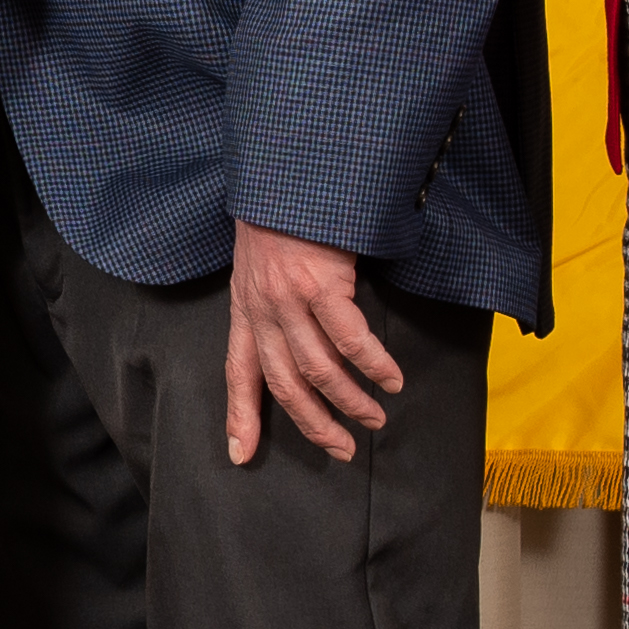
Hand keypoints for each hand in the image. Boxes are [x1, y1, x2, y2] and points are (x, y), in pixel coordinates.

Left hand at [225, 223, 399, 465]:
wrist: (289, 173)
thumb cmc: (281, 214)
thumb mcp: (258, 263)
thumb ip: (269, 300)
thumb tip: (292, 327)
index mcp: (245, 308)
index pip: (238, 371)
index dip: (239, 415)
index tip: (240, 454)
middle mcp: (262, 310)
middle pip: (285, 383)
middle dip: (313, 424)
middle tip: (342, 449)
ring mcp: (289, 299)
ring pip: (319, 369)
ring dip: (351, 400)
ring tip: (375, 418)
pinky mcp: (321, 284)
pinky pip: (350, 339)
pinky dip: (373, 365)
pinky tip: (390, 379)